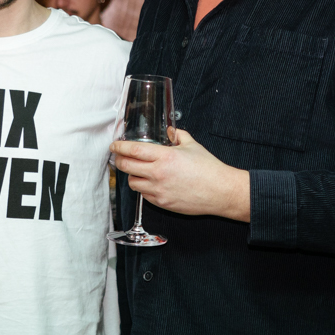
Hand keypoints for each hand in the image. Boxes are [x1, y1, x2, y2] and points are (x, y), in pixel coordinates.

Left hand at [112, 129, 250, 221]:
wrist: (220, 191)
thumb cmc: (209, 169)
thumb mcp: (192, 145)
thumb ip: (177, 136)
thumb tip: (169, 132)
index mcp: (165, 157)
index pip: (133, 150)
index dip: (120, 147)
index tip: (114, 145)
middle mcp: (159, 174)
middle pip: (127, 167)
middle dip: (120, 160)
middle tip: (120, 157)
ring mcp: (159, 190)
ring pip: (133, 183)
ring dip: (132, 176)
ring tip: (138, 171)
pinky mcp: (162, 203)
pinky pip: (144, 195)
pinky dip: (144, 188)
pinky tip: (151, 183)